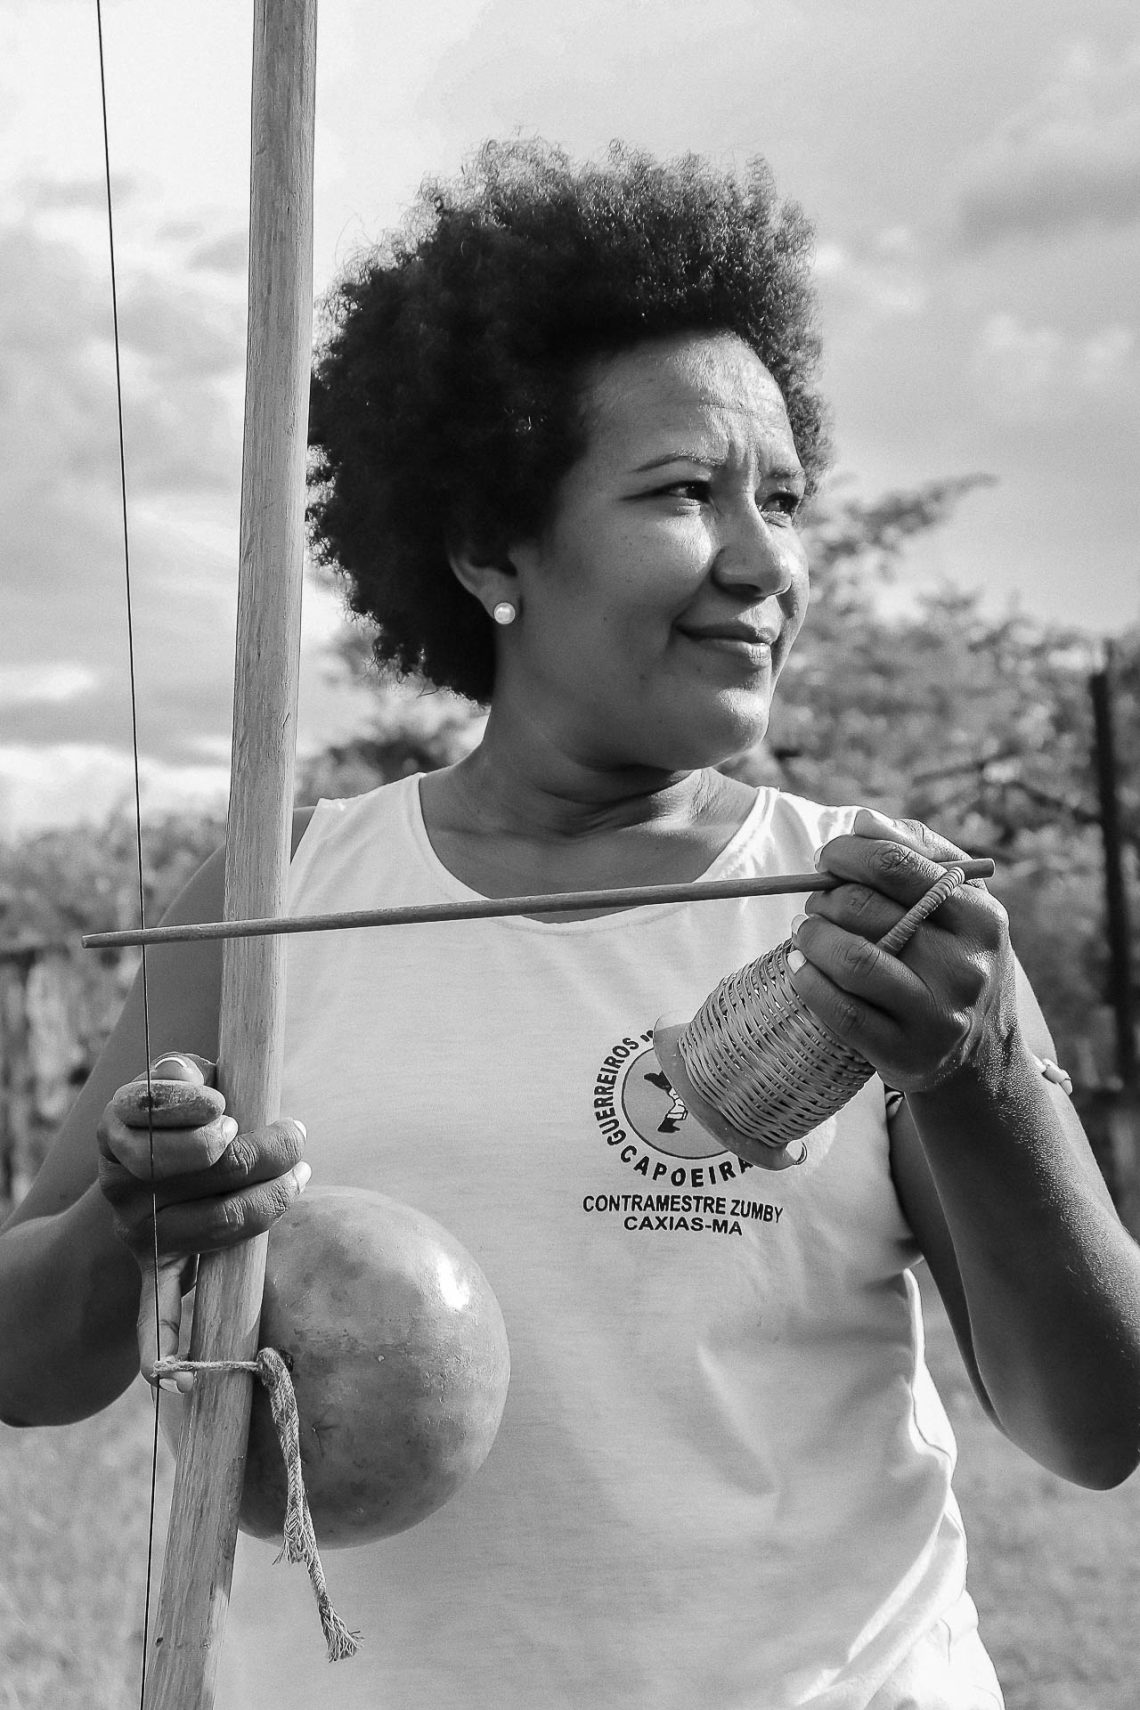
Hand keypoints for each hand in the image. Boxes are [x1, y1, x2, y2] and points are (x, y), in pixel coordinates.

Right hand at [96, 1052, 307, 1388]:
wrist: (127, 1191)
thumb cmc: (172, 1124)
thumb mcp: (170, 1088)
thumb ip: (183, 1076)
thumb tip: (203, 1084)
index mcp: (120, 1131)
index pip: (155, 1116)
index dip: (197, 1110)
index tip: (228, 1106)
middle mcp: (125, 1188)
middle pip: (212, 1167)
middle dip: (267, 1147)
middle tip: (296, 1132)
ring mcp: (143, 1236)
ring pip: (221, 1222)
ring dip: (272, 1198)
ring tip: (300, 1173)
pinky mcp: (159, 1274)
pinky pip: (160, 1314)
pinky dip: (168, 1342)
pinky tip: (190, 1366)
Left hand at [788, 809, 1016, 1096]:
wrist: (983, 1058)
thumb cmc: (958, 961)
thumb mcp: (961, 905)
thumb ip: (918, 853)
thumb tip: (863, 821)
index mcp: (981, 917)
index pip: (896, 865)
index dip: (846, 854)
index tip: (826, 857)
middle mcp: (965, 966)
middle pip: (865, 909)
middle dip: (825, 897)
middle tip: (816, 901)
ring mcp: (936, 1015)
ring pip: (852, 959)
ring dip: (812, 937)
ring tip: (805, 931)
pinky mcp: (905, 1055)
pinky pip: (840, 1011)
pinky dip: (809, 982)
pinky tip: (801, 968)